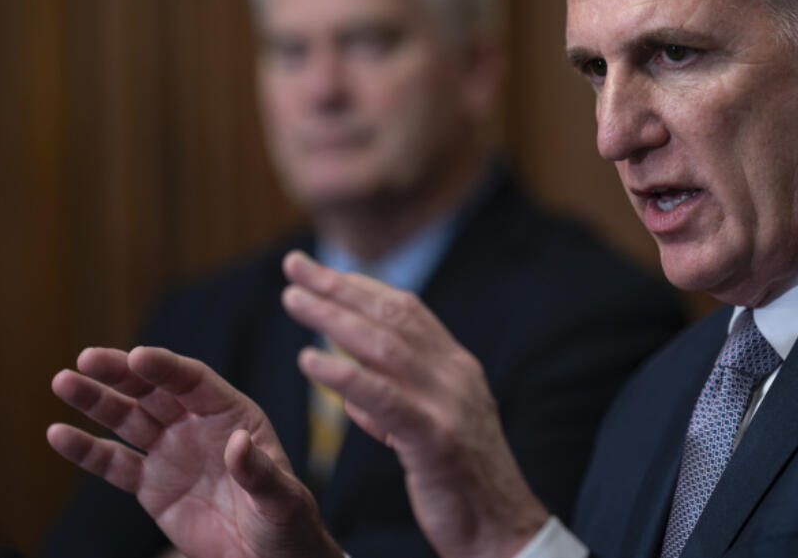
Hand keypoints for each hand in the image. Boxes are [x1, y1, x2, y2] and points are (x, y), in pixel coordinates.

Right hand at [47, 346, 341, 557]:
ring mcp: (172, 452)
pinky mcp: (151, 486)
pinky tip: (58, 433)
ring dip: (96, 400)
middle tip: (87, 358)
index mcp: (233, 415)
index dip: (165, 367)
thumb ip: (259, 471)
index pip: (194, 381)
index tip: (136, 356)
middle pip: (154, 390)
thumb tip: (237, 444)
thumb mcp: (281, 497)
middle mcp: (197, 426)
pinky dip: (86, 450)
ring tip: (63, 382)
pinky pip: (114, 464)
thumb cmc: (286, 522)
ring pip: (128, 419)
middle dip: (121, 373)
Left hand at [281, 251, 550, 557]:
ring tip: (293, 301)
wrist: (503, 532)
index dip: (360, 286)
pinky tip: (309, 361)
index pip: (406, 310)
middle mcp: (456, 373)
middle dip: (340, 287)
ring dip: (333, 318)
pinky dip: (344, 375)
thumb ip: (396, 405)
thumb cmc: (462, 486)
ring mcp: (449, 403)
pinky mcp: (437, 438)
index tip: (319, 271)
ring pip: (385, 346)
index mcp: (456, 367)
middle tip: (295, 267)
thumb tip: (353, 391)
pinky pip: (384, 398)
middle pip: (392, 315)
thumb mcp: (431, 432)